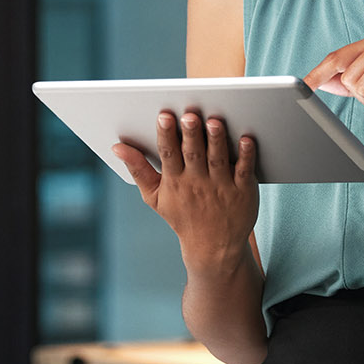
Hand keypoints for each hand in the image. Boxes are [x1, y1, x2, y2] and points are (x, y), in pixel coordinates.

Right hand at [112, 111, 258, 269]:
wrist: (214, 248)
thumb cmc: (183, 215)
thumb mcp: (154, 197)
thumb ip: (138, 169)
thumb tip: (117, 147)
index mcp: (175, 181)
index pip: (168, 154)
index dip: (166, 135)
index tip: (164, 116)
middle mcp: (198, 183)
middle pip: (193, 153)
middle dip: (191, 134)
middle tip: (189, 115)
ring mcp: (222, 187)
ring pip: (218, 159)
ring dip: (216, 140)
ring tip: (214, 122)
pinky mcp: (243, 190)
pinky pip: (244, 170)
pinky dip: (246, 156)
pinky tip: (247, 140)